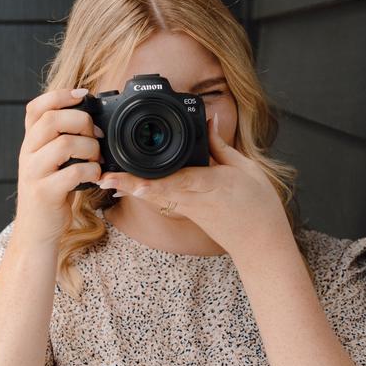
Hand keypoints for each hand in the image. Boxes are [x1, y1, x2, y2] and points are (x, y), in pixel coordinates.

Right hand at [14, 87, 103, 247]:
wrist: (36, 231)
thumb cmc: (50, 192)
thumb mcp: (49, 162)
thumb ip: (60, 139)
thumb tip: (90, 117)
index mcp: (30, 142)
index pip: (35, 107)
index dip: (59, 95)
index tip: (83, 95)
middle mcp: (27, 154)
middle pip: (52, 119)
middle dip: (82, 121)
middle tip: (96, 135)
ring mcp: (34, 173)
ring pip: (65, 143)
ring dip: (90, 148)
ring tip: (96, 158)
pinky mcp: (45, 192)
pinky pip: (74, 172)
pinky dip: (92, 171)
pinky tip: (94, 176)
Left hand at [96, 113, 288, 254]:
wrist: (261, 244)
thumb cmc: (257, 206)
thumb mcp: (246, 168)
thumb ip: (222, 144)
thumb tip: (209, 120)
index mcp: (211, 184)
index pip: (179, 180)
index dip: (155, 181)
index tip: (134, 180)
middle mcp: (194, 198)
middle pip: (156, 189)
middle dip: (129, 182)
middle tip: (103, 176)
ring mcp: (188, 208)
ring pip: (154, 197)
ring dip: (129, 188)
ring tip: (106, 179)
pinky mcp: (187, 213)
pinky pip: (161, 201)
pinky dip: (143, 193)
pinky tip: (127, 187)